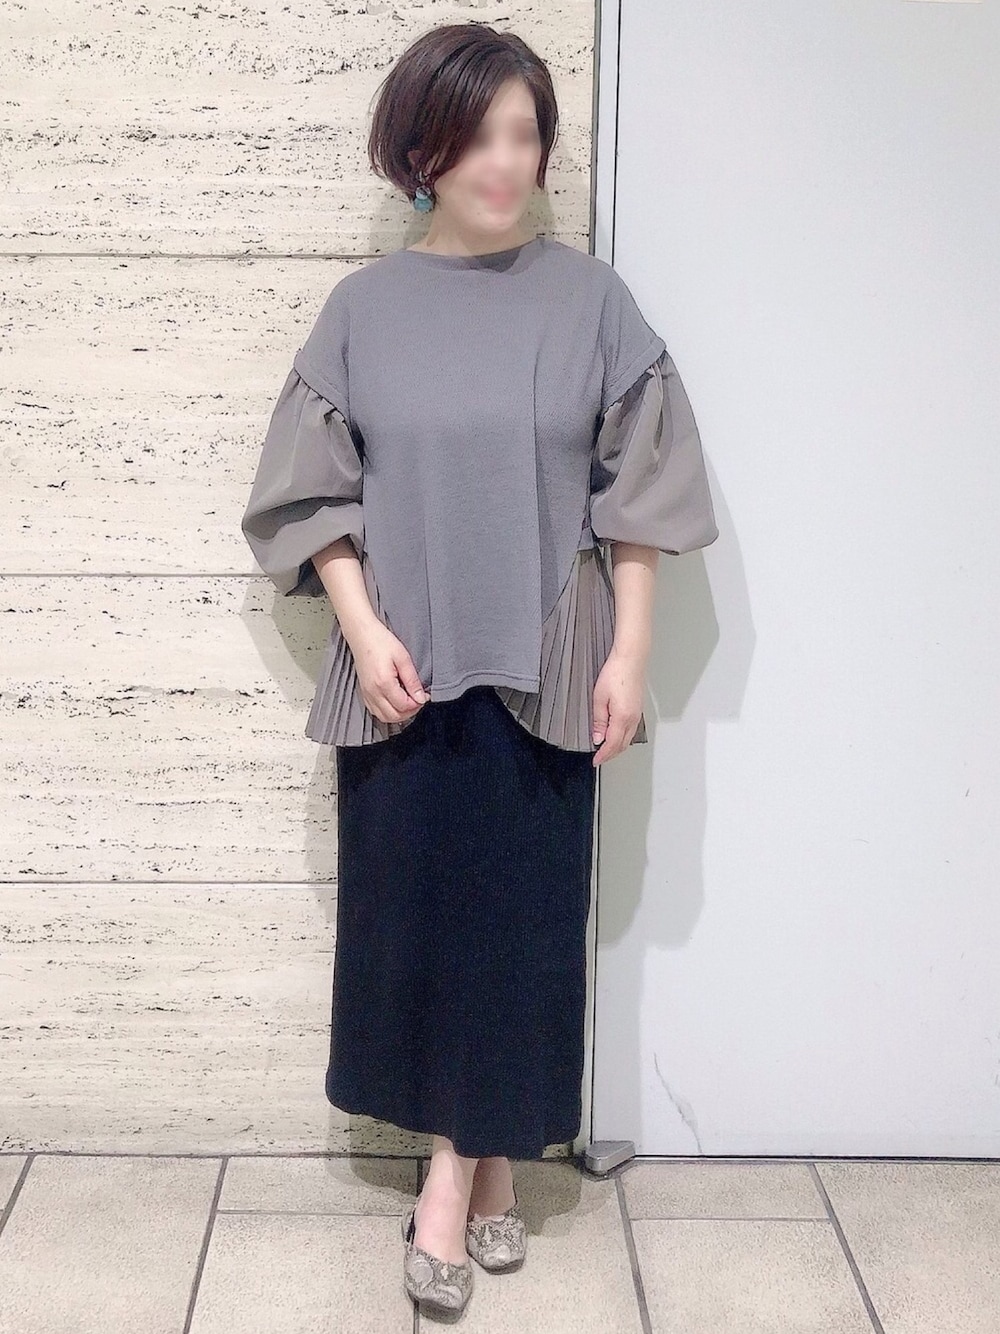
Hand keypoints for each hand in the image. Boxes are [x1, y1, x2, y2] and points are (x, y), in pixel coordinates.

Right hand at [346, 619, 428, 723]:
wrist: (362, 635)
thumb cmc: (381, 642)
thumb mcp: (403, 658)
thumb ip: (412, 680)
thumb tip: (420, 697)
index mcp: (384, 683)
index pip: (404, 706)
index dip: (418, 703)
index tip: (424, 695)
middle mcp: (373, 692)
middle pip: (394, 716)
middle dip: (410, 712)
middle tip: (418, 699)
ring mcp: (366, 694)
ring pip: (384, 717)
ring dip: (399, 714)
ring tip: (408, 701)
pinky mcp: (364, 693)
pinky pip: (376, 712)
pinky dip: (388, 712)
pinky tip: (395, 701)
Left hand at [591, 646, 645, 765]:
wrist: (631, 659)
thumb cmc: (615, 673)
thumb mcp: (599, 697)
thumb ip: (599, 720)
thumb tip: (598, 737)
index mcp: (622, 718)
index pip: (612, 744)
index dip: (603, 755)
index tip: (595, 761)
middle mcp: (633, 719)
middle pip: (622, 745)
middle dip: (611, 754)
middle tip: (599, 758)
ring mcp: (637, 714)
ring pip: (628, 738)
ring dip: (617, 747)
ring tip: (606, 750)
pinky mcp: (638, 709)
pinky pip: (631, 730)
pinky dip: (623, 738)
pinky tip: (616, 735)